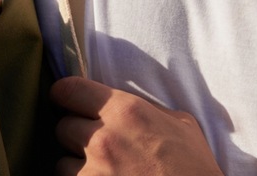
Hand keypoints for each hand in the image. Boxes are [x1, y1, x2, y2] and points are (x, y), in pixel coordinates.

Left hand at [50, 77, 223, 175]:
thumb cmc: (195, 170)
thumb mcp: (180, 124)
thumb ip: (146, 108)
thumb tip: (124, 102)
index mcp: (124, 111)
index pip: (68, 89)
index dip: (64, 95)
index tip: (67, 101)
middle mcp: (103, 139)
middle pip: (63, 127)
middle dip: (76, 134)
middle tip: (94, 143)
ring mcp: (93, 174)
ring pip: (61, 163)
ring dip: (76, 166)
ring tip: (101, 171)